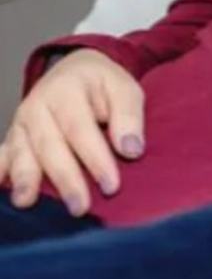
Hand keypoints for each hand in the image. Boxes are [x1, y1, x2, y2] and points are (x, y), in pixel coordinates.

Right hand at [0, 49, 145, 214]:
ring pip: (22, 152)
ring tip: (26, 201)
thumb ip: (128, 117)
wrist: (77, 71)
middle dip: (64, 178)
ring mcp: (22, 122)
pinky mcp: (15, 135)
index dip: (95, 159)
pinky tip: (0, 185)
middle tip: (79, 208)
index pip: (80, 129)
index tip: (111, 186)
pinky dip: (0, 168)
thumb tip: (131, 150)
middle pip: (50, 146)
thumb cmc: (104, 85)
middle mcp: (38, 106)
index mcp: (66, 91)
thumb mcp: (125, 90)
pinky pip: (4, 153)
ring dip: (25, 178)